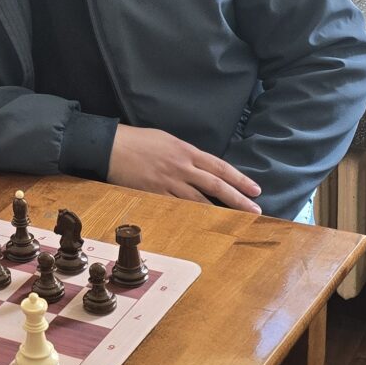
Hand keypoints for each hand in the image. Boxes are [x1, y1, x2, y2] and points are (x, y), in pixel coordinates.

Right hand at [108, 125, 261, 213]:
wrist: (110, 145)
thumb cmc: (137, 140)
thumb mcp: (167, 140)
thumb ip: (185, 154)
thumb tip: (200, 167)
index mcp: (186, 151)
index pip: (220, 167)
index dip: (239, 179)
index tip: (255, 189)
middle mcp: (181, 167)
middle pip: (215, 185)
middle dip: (238, 199)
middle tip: (255, 210)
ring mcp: (168, 182)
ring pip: (199, 201)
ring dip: (218, 212)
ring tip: (235, 221)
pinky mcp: (154, 194)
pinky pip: (176, 208)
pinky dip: (191, 216)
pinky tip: (203, 224)